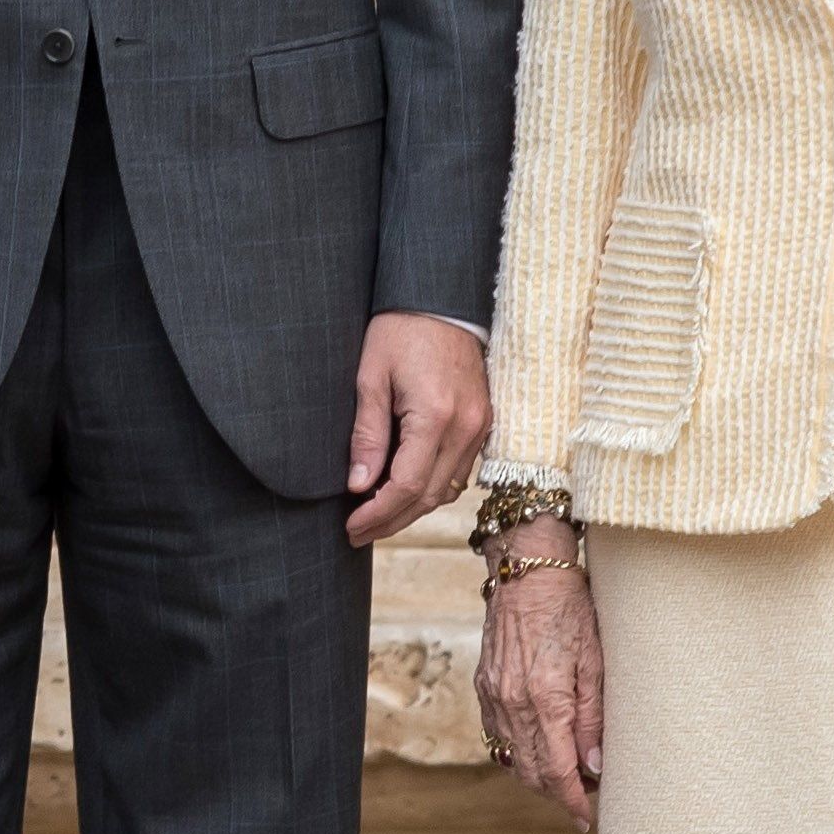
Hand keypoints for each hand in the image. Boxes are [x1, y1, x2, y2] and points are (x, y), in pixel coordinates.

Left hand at [345, 313, 490, 543]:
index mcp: (436, 416)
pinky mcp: (483, 424)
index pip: (406, 486)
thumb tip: (358, 486)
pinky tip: (405, 492)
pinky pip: (459, 473)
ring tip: (377, 518)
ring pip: (447, 491)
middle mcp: (466, 428)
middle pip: (429, 497)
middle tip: (357, 534)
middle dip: (391, 522)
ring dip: (412, 510)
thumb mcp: (371, 377)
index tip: (350, 526)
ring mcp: (480, 428)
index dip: (377, 514)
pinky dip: (431, 489)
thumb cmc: (399, 331)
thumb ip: (367, 434)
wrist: (441, 300)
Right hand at [476, 559, 604, 829]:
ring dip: (538, 775)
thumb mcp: (596, 661)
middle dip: (558, 793)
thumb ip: (593, 718)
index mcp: (547, 700)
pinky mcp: (485, 686)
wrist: (527, 571)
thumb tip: (595, 767)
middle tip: (586, 796)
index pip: (558, 772)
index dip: (573, 802)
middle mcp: (514, 704)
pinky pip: (498, 735)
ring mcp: (494, 696)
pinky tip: (539, 746)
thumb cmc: (571, 608)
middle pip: (533, 772)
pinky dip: (518, 750)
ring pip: (513, 757)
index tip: (586, 819)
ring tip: (567, 774)